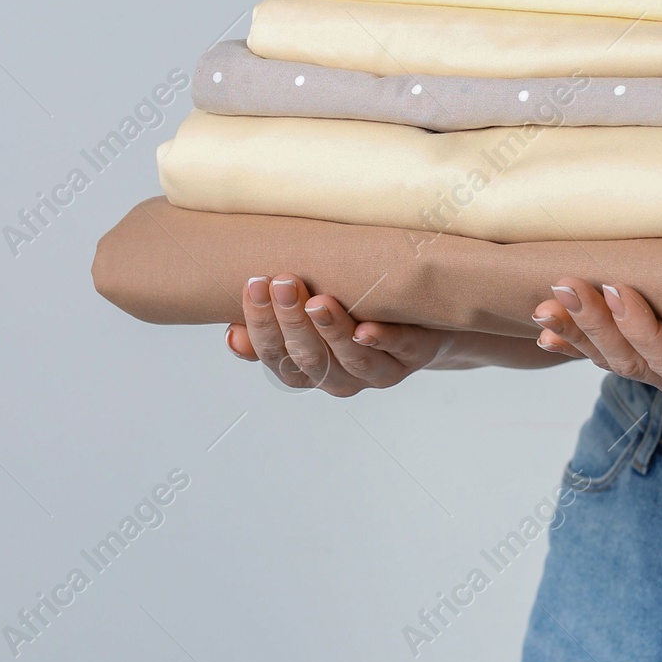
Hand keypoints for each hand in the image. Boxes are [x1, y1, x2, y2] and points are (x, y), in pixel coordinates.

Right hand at [229, 273, 453, 396]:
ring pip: (352, 359)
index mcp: (313, 371)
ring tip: (317, 301)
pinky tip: (367, 328)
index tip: (253, 286)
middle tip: (281, 282)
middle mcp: (344, 378)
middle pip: (310, 359)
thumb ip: (278, 324)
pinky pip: (401, 349)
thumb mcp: (314, 318)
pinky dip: (383, 340)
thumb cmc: (361, 312)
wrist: (431, 323)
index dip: (261, 327)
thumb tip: (231, 333)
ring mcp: (383, 369)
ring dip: (332, 330)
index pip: (277, 357)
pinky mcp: (418, 353)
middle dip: (291, 322)